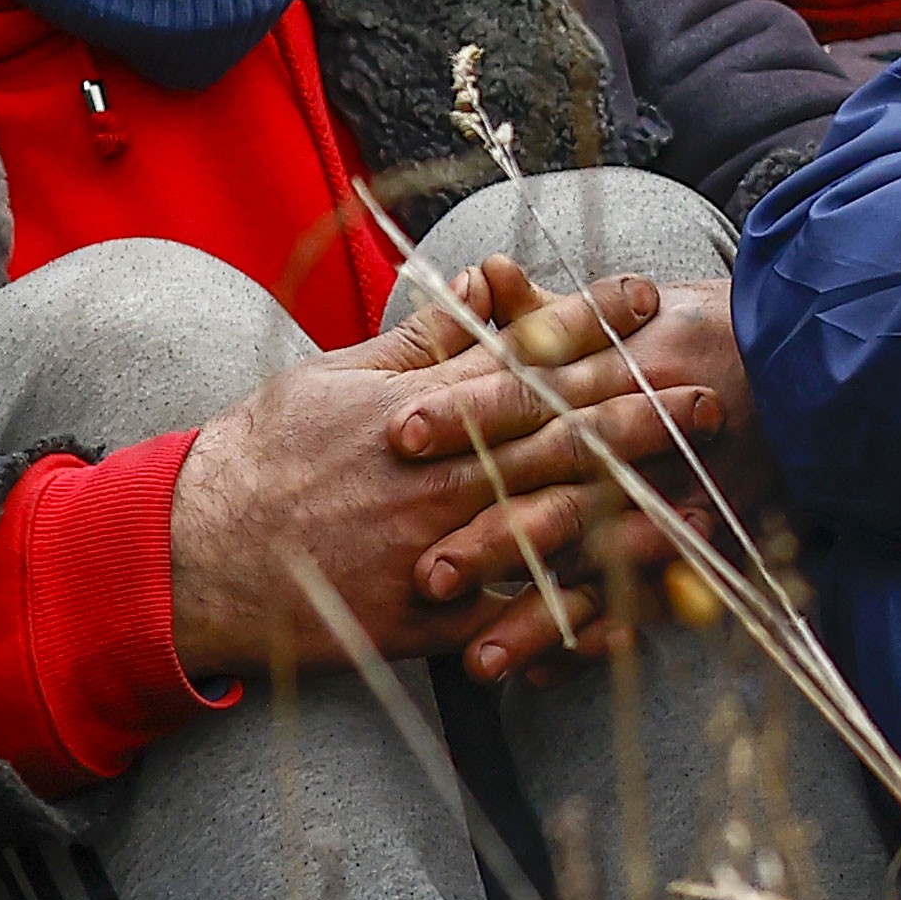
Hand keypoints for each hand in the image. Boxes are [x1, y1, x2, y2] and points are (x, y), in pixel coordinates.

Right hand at [168, 263, 725, 686]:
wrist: (189, 558)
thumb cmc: (260, 457)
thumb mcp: (333, 379)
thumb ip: (420, 337)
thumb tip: (488, 280)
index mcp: (414, 411)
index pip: (518, 357)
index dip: (586, 323)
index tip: (645, 293)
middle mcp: (434, 478)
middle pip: (556, 442)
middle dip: (639, 414)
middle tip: (711, 394)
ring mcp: (432, 551)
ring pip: (551, 530)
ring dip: (631, 518)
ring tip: (701, 503)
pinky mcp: (421, 619)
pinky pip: (509, 619)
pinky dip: (569, 619)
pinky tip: (629, 614)